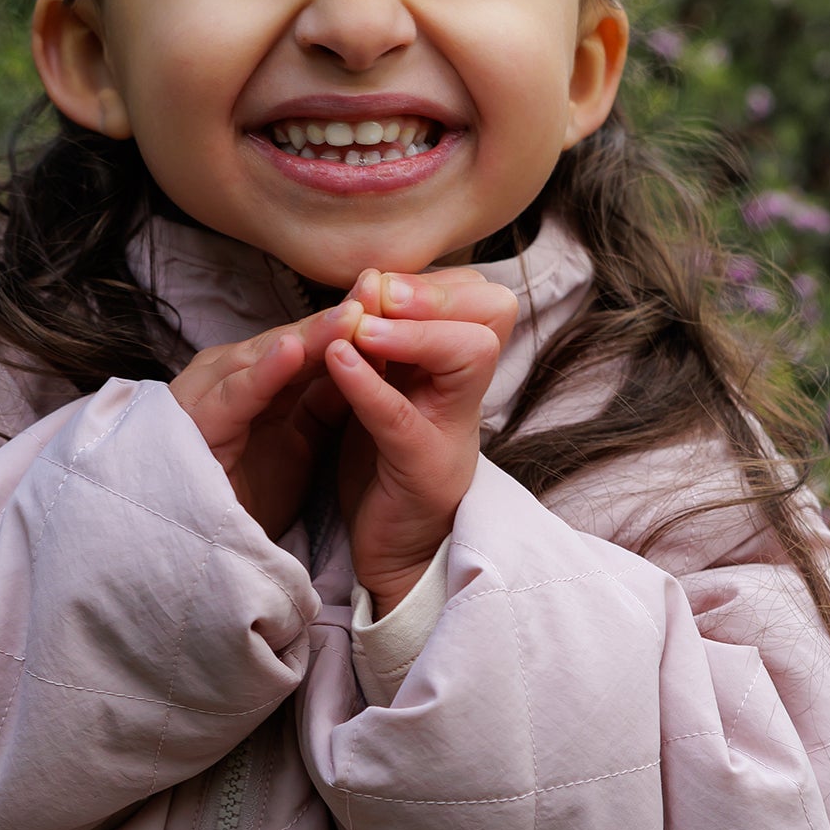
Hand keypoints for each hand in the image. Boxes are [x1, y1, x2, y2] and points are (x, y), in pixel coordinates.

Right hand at [169, 300, 362, 539]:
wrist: (203, 550)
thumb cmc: (246, 494)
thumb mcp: (300, 441)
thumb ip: (325, 400)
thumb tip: (367, 359)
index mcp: (252, 380)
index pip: (305, 342)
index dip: (348, 322)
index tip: (391, 297)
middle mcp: (226, 378)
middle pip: (287, 342)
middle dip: (334, 318)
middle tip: (377, 286)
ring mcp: (206, 396)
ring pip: (262, 358)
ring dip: (307, 337)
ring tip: (350, 315)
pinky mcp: (196, 427)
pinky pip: (232, 396)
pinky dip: (261, 373)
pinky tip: (291, 351)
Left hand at [328, 267, 517, 613]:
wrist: (392, 551)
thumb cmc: (384, 464)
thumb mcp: (386, 388)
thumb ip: (383, 342)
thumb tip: (368, 278)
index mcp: (456, 369)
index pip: (479, 295)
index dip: (433, 280)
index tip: (380, 279)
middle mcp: (466, 394)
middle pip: (491, 313)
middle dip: (434, 292)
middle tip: (380, 290)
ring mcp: (451, 432)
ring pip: (466, 354)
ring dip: (408, 331)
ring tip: (358, 324)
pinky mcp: (421, 470)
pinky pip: (401, 417)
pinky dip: (369, 385)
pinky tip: (338, 360)